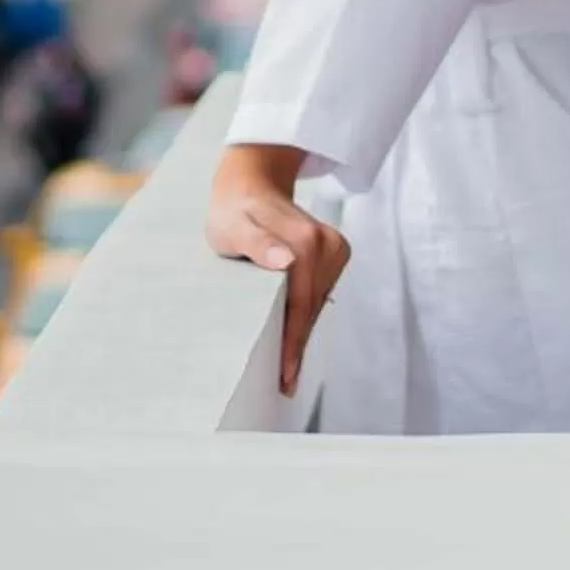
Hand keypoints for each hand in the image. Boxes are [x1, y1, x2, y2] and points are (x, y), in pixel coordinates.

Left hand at [205, 143, 349, 396]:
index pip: (302, 304)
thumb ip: (257, 242)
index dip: (293, 342)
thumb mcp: (233, 226)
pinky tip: (293, 336)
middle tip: (284, 384)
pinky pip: (320, 294)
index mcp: (306, 240)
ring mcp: (334, 248)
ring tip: (287, 368)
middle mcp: (327, 243)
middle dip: (298, 345)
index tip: (286, 376)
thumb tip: (286, 261)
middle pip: (312, 308)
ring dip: (302, 333)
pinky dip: (306, 316)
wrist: (250, 184)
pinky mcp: (335, 253)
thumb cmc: (235, 210)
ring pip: (318, 304)